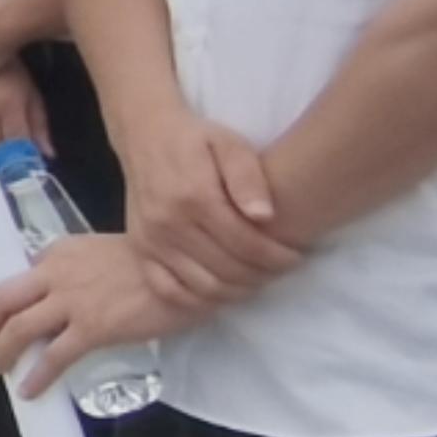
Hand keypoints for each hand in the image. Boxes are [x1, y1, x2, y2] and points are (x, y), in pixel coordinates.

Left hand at [0, 229, 201, 393]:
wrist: (187, 269)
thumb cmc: (154, 263)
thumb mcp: (103, 253)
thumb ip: (77, 269)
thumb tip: (63, 293)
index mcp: (57, 253)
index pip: (15, 277)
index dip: (2, 301)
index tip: (0, 317)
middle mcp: (55, 274)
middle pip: (0, 300)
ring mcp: (72, 302)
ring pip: (18, 329)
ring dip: (3, 351)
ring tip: (1, 367)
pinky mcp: (93, 329)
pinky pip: (54, 357)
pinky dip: (36, 376)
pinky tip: (29, 390)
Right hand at [121, 105, 305, 309]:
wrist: (144, 135)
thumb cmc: (195, 139)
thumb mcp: (230, 144)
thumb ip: (249, 177)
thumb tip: (265, 216)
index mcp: (193, 196)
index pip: (246, 244)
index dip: (278, 257)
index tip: (297, 256)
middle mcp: (168, 223)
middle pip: (228, 270)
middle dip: (264, 275)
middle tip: (282, 269)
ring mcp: (150, 240)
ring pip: (203, 287)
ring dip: (238, 291)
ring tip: (258, 278)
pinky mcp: (139, 250)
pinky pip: (169, 291)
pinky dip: (199, 301)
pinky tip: (222, 290)